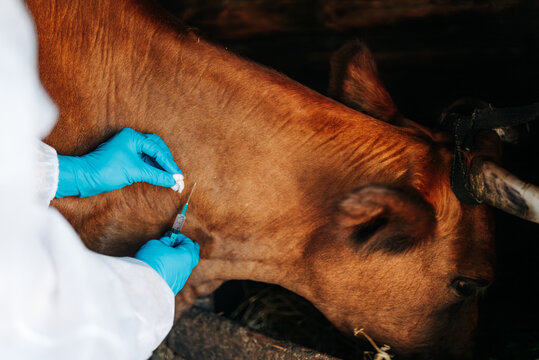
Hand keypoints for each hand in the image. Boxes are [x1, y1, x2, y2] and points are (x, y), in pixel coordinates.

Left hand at [55, 128, 183, 197]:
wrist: (85, 178)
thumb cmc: (105, 170)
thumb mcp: (135, 172)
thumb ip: (157, 175)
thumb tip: (173, 181)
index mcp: (133, 137)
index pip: (157, 150)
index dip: (169, 164)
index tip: (178, 176)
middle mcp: (132, 139)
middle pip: (157, 148)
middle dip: (167, 163)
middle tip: (176, 176)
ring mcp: (129, 148)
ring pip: (152, 155)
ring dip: (161, 167)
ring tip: (171, 179)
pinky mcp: (126, 158)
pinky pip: (145, 161)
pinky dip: (154, 169)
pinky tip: (161, 177)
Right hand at [135, 234, 199, 294]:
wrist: (144, 283)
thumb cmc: (151, 260)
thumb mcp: (156, 244)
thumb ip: (165, 241)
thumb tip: (168, 241)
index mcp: (187, 255)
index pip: (188, 243)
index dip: (179, 237)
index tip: (171, 235)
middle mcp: (187, 268)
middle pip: (193, 255)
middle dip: (188, 248)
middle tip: (182, 243)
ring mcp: (182, 279)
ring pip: (186, 266)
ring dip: (181, 259)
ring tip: (171, 255)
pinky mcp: (175, 287)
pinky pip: (179, 275)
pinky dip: (176, 269)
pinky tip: (168, 267)